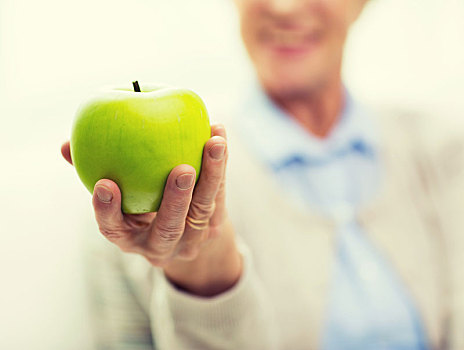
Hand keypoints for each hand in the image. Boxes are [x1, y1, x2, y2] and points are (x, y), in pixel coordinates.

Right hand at [62, 124, 241, 295]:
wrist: (182, 235)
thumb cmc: (139, 208)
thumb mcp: (118, 199)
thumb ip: (96, 173)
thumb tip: (66, 146)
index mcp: (130, 238)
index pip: (114, 230)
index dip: (108, 211)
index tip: (105, 184)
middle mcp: (161, 244)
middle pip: (169, 227)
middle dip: (175, 200)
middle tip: (181, 169)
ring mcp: (191, 239)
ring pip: (202, 210)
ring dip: (210, 175)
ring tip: (214, 143)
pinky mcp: (215, 227)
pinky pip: (219, 193)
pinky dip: (220, 164)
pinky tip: (218, 133)